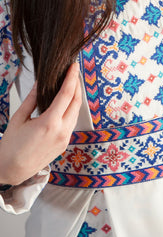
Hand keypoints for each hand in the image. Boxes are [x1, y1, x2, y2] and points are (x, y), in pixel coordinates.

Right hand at [0, 63, 81, 185]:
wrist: (13, 171)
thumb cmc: (11, 146)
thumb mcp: (19, 118)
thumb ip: (32, 99)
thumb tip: (40, 82)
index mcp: (49, 123)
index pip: (67, 94)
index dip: (71, 78)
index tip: (74, 66)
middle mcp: (62, 131)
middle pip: (76, 102)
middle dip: (77, 85)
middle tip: (73, 72)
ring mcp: (65, 139)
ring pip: (76, 112)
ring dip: (76, 97)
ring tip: (71, 84)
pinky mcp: (65, 144)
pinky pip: (72, 122)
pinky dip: (72, 109)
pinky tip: (66, 103)